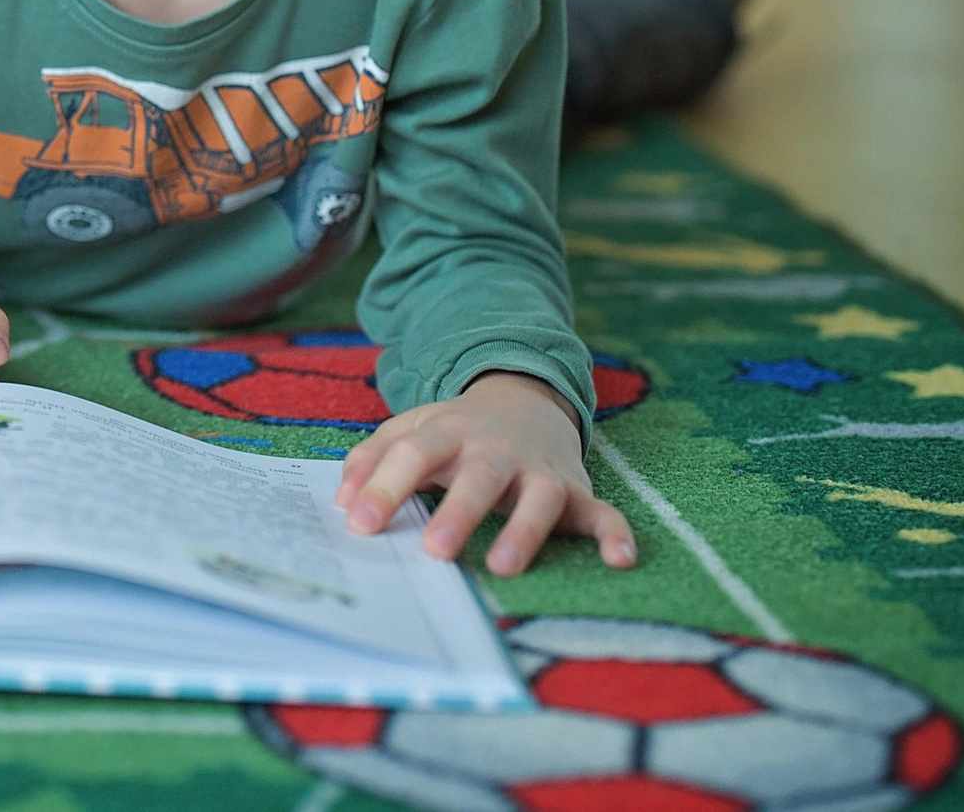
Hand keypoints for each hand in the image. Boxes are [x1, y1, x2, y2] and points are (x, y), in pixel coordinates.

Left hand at [333, 370, 634, 575]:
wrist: (525, 398)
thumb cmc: (456, 431)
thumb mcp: (410, 430)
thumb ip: (373, 458)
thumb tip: (342, 499)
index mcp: (448, 433)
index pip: (414, 454)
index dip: (386, 487)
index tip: (359, 524)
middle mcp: (496, 450)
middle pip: (479, 477)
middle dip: (458, 513)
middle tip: (434, 551)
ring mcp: (539, 469)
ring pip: (539, 497)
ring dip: (525, 531)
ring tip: (503, 565)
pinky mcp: (576, 489)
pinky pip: (602, 511)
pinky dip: (615, 533)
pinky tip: (621, 559)